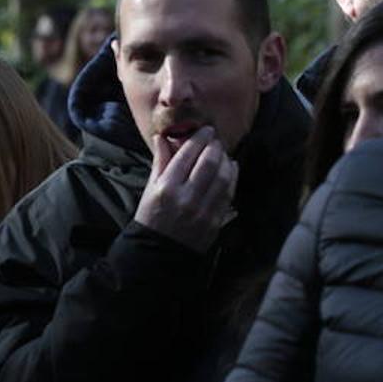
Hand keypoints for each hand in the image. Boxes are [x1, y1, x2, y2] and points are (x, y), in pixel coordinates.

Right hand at [133, 126, 238, 253]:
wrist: (158, 251)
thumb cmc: (151, 216)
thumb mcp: (150, 188)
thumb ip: (160, 162)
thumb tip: (162, 137)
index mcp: (166, 187)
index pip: (187, 155)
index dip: (199, 139)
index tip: (205, 131)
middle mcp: (186, 197)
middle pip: (209, 163)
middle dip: (215, 146)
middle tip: (215, 139)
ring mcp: (203, 210)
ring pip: (223, 177)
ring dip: (226, 160)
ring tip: (222, 153)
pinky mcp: (215, 220)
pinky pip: (228, 193)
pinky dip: (232, 177)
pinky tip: (230, 169)